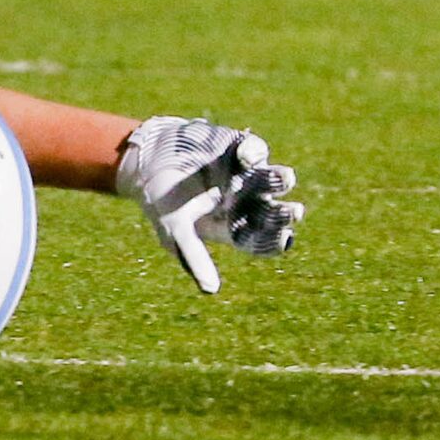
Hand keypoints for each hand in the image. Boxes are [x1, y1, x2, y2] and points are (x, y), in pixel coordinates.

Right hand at [114, 116, 302, 293]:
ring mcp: (243, 175)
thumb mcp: (174, 231)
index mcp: (233, 227)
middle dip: (283, 212)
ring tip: (287, 178)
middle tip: (294, 211)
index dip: (275, 240)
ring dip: (280, 180)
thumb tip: (211, 291)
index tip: (285, 238)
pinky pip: (254, 149)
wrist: (145, 159)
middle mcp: (244, 202)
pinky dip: (254, 152)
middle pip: (272, 211)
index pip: (262, 239)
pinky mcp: (236, 148)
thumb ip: (194, 257)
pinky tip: (247, 157)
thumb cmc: (161, 200)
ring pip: (270, 180)